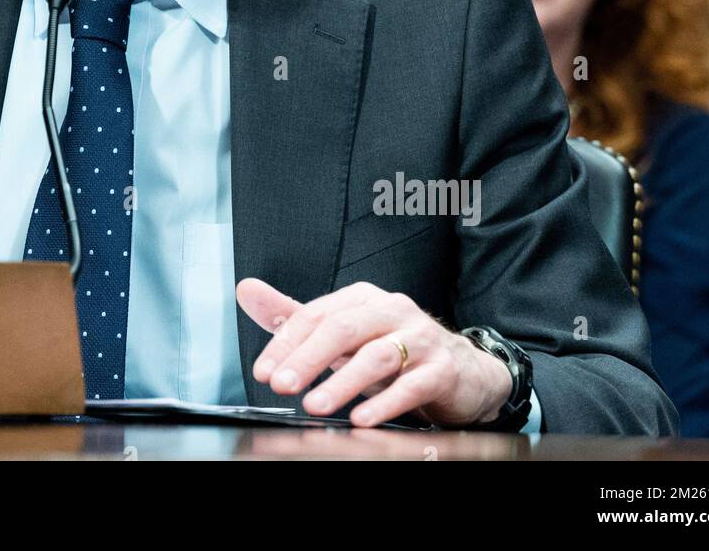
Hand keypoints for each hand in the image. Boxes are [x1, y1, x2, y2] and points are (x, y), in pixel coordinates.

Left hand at [236, 277, 512, 426]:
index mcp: (362, 298)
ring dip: (342, 383)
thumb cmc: (392, 350)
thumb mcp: (342, 332)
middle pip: (342, 330)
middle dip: (307, 359)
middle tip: (281, 385)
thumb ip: (293, 316)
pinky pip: (411, 385)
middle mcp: (391, 310)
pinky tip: (362, 418)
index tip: (264, 372)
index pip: (316, 315)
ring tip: (315, 406)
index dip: (286, 343)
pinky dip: (384, 402)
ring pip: (376, 357)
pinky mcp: (442, 369)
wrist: (462, 372)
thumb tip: (246, 290)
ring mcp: (419, 338)